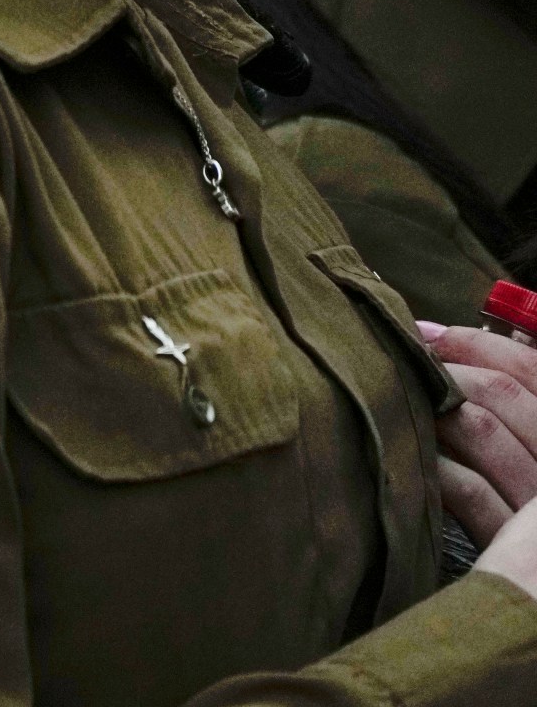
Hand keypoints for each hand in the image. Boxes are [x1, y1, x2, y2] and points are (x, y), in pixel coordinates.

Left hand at [420, 321, 536, 594]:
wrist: (522, 588)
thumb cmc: (519, 499)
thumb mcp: (526, 440)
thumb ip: (519, 394)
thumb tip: (483, 331)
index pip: (534, 369)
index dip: (478, 342)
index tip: (423, 330)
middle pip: (503, 392)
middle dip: (444, 369)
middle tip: (400, 365)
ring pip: (481, 429)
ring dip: (430, 409)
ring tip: (396, 404)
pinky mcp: (512, 541)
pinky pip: (465, 488)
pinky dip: (430, 465)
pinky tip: (409, 458)